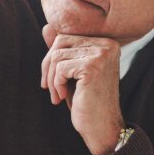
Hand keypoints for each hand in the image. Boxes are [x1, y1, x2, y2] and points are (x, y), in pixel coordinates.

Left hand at [41, 24, 124, 154]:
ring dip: (52, 78)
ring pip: (57, 55)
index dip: (52, 58)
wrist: (102, 127)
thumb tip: (46, 26)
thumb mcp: (72, 73)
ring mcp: (101, 55)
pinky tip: (63, 97)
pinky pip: (60, 67)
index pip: (66, 37)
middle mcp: (107, 45)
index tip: (50, 80)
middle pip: (60, 42)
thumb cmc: (87, 101)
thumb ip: (63, 51)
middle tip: (49, 88)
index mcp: (106, 43)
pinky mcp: (93, 67)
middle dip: (48, 66)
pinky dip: (56, 84)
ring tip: (58, 96)